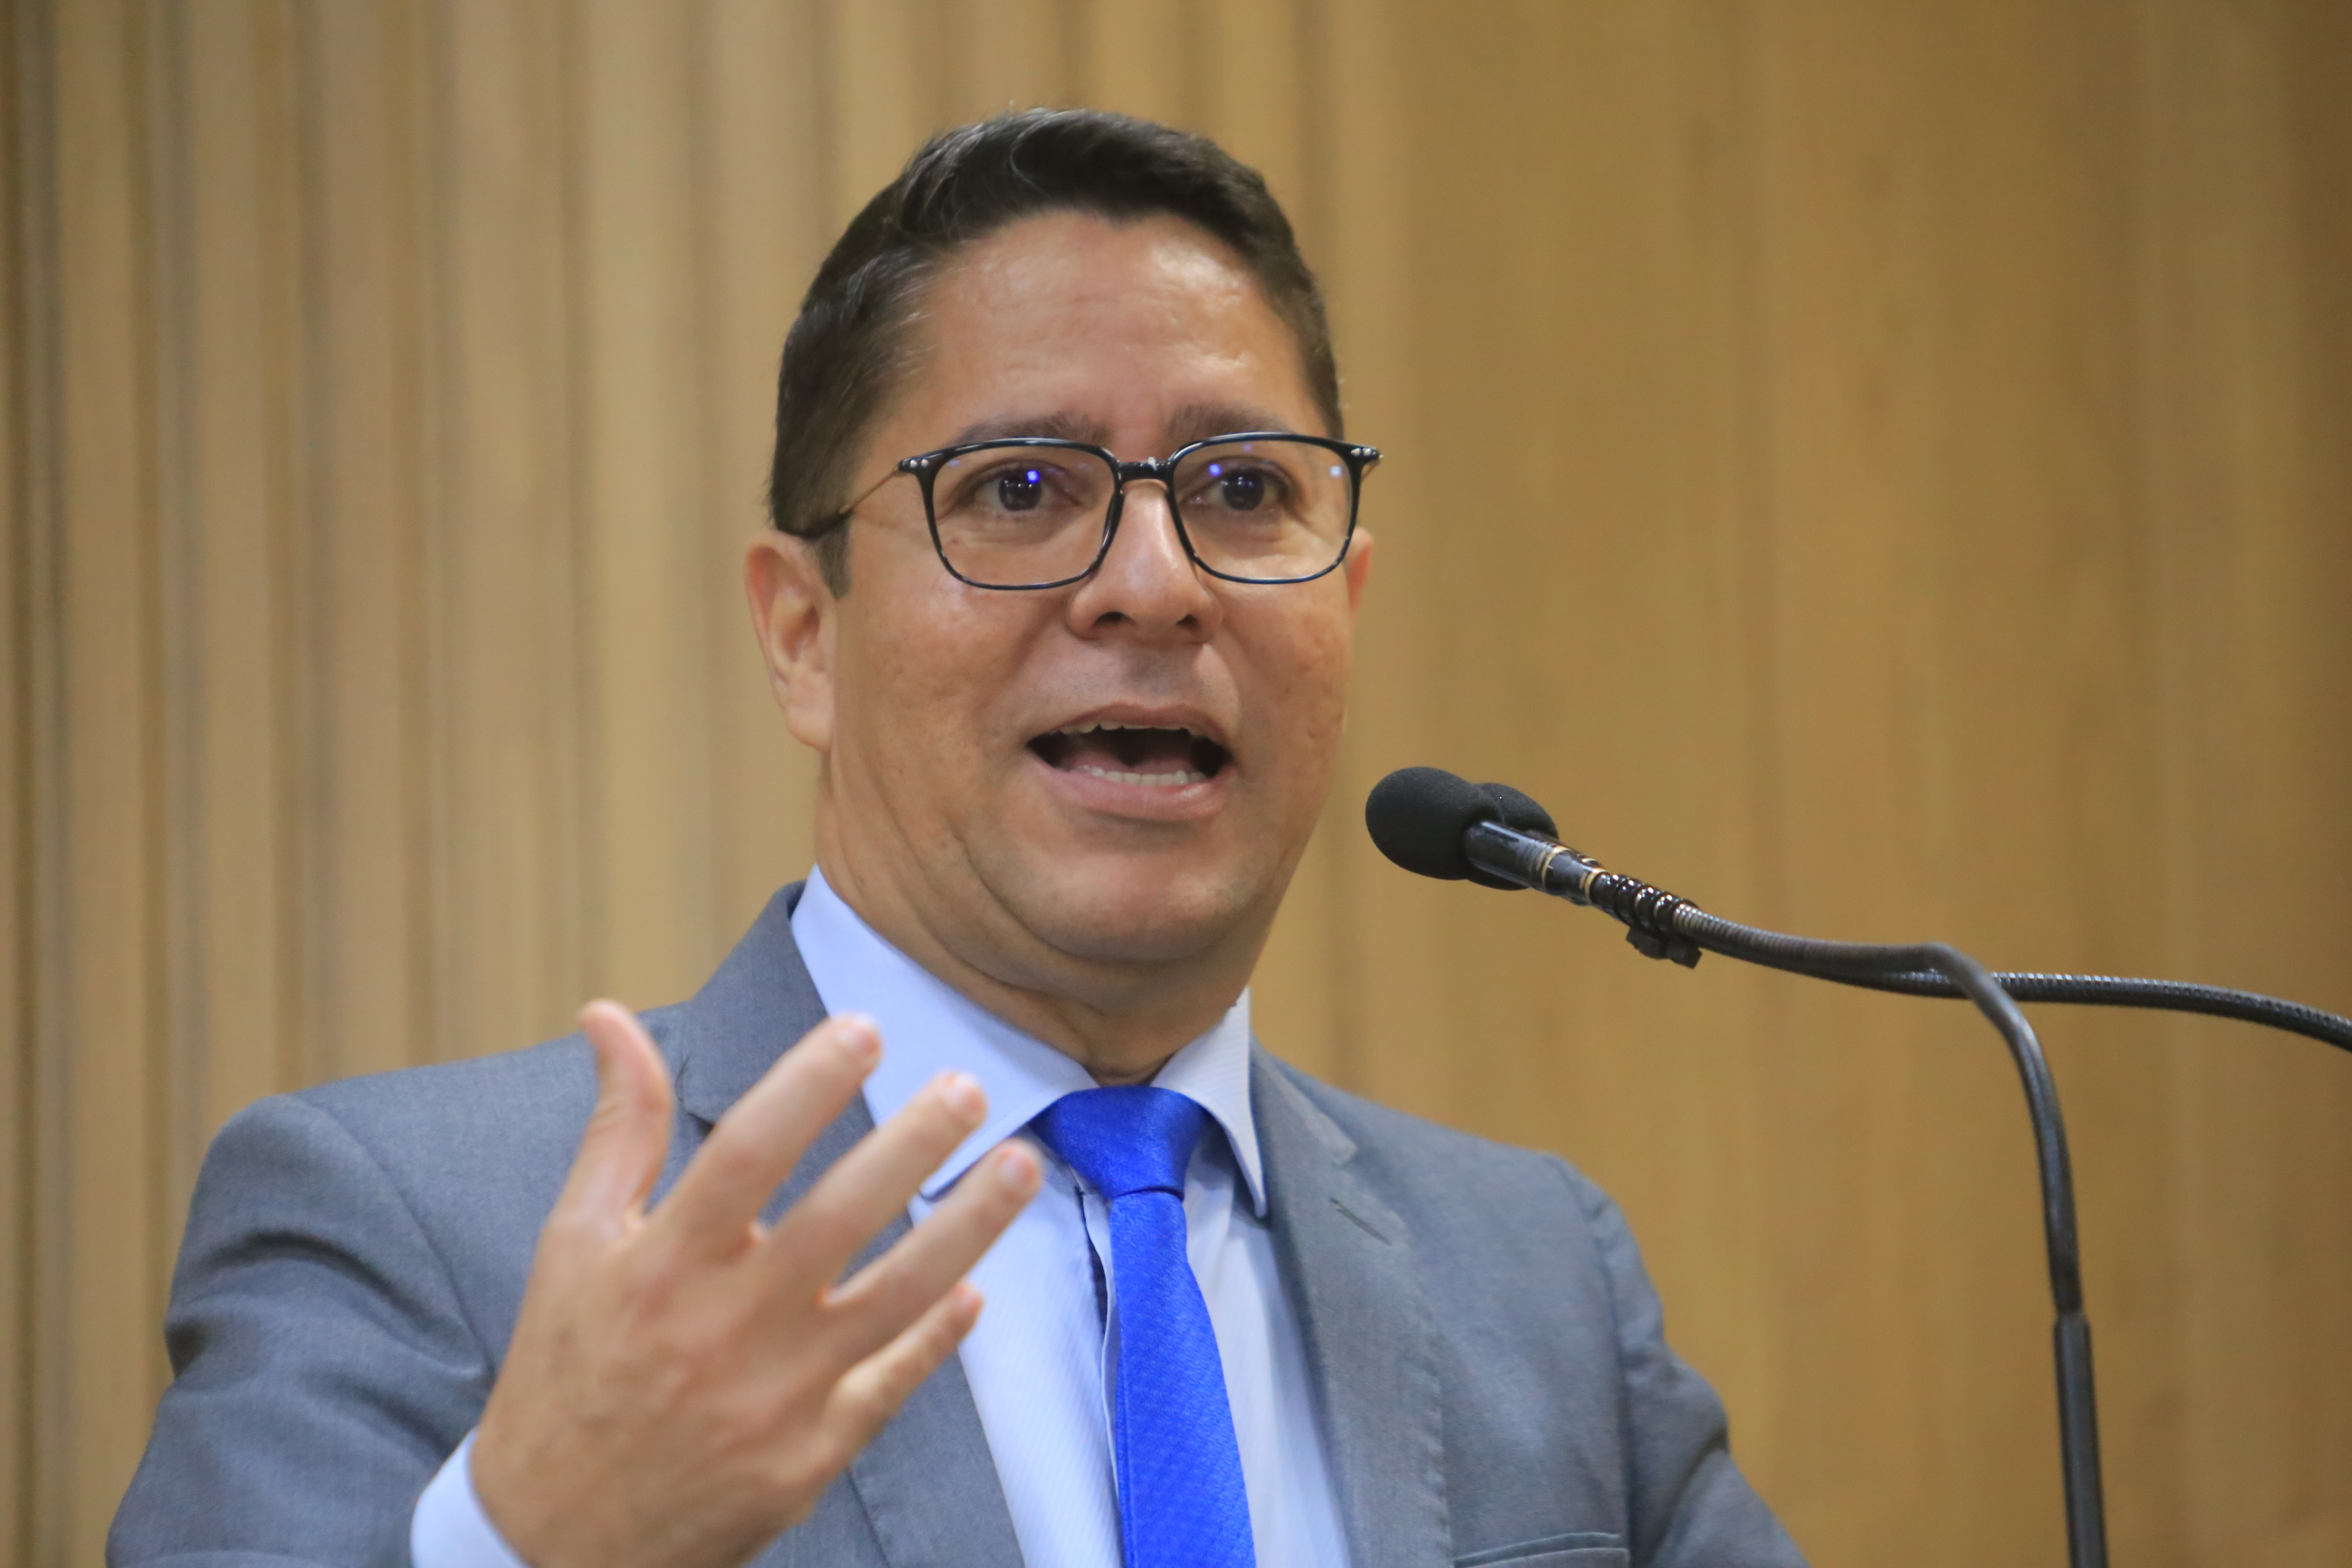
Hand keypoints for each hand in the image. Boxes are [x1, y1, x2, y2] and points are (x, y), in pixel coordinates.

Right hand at [470, 1001, 1040, 1567]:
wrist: (553, 1541)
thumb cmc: (569, 1375)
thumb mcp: (573, 1246)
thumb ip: (616, 1131)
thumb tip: (609, 1018)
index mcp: (659, 1267)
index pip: (745, 1153)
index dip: (807, 1085)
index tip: (863, 1028)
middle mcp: (722, 1329)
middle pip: (836, 1219)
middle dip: (911, 1144)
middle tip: (967, 1086)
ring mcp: (774, 1398)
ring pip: (893, 1299)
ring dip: (967, 1227)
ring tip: (1020, 1164)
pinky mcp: (808, 1458)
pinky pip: (892, 1381)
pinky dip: (939, 1333)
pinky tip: (977, 1285)